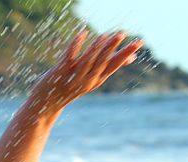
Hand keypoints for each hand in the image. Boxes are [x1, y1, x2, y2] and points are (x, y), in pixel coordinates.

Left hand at [29, 30, 143, 113]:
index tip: (140, 42)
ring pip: (87, 61)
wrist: (47, 102)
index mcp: (97, 80)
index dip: (126, 53)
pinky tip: (82, 34)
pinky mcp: (60, 73)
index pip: (115, 65)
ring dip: (96, 48)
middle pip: (103, 63)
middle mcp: (87, 81)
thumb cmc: (71, 86)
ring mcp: (73, 78)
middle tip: (122, 33)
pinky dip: (75, 46)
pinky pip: (69, 57)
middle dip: (113, 48)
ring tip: (104, 34)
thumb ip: (108, 66)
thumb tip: (131, 58)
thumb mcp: (91, 78)